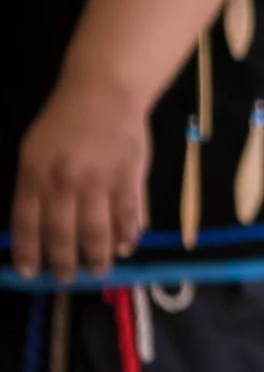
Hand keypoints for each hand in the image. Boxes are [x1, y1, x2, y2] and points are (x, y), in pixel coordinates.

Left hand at [12, 79, 149, 280]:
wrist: (104, 92)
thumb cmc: (66, 120)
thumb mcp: (35, 150)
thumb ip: (37, 185)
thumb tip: (40, 225)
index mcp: (36, 174)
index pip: (27, 223)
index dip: (28, 251)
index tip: (31, 272)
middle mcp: (64, 182)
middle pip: (62, 233)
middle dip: (64, 262)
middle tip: (68, 279)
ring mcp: (98, 181)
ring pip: (96, 230)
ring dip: (98, 256)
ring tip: (100, 270)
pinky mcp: (128, 177)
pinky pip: (128, 214)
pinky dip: (128, 234)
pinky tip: (127, 246)